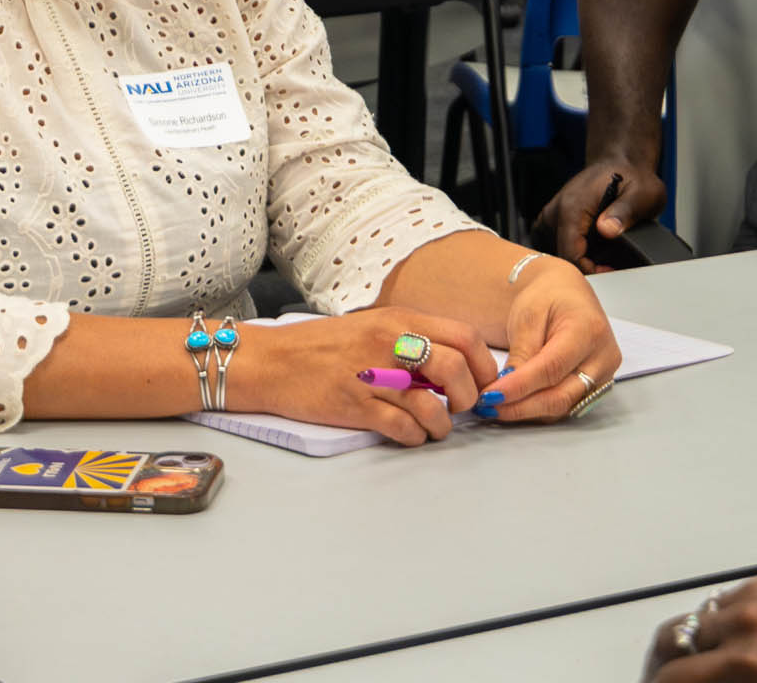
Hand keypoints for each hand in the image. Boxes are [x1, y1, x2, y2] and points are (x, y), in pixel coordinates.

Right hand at [228, 310, 498, 446]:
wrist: (271, 361)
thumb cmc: (325, 345)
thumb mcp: (374, 325)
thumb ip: (413, 338)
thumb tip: (456, 362)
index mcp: (400, 320)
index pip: (464, 337)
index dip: (484, 363)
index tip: (484, 381)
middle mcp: (390, 344)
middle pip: (454, 369)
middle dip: (469, 395)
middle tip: (464, 407)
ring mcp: (372, 376)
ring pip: (431, 405)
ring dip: (444, 424)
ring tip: (438, 427)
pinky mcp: (354, 407)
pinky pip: (401, 427)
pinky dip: (415, 437)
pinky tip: (412, 436)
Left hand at [480, 255, 621, 422]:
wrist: (568, 294)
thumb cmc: (549, 296)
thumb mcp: (528, 314)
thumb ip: (521, 352)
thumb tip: (505, 389)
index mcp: (589, 330)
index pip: (552, 367)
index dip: (520, 386)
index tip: (490, 395)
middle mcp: (603, 356)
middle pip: (561, 395)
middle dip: (521, 407)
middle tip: (488, 406)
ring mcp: (603, 374)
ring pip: (562, 407)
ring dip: (527, 411)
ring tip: (497, 406)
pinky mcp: (595, 386)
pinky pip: (565, 407)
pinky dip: (538, 409)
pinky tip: (515, 404)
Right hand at [537, 157, 668, 273]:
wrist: (621, 163)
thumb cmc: (632, 176)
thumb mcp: (643, 193)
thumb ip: (626, 211)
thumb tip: (607, 229)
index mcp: (572, 207)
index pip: (570, 254)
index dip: (590, 269)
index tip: (609, 269)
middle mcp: (555, 211)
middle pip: (562, 257)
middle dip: (586, 267)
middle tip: (610, 265)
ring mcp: (551, 217)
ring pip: (558, 254)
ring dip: (580, 259)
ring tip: (603, 255)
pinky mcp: (553, 221)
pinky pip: (558, 247)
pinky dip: (575, 252)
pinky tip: (593, 249)